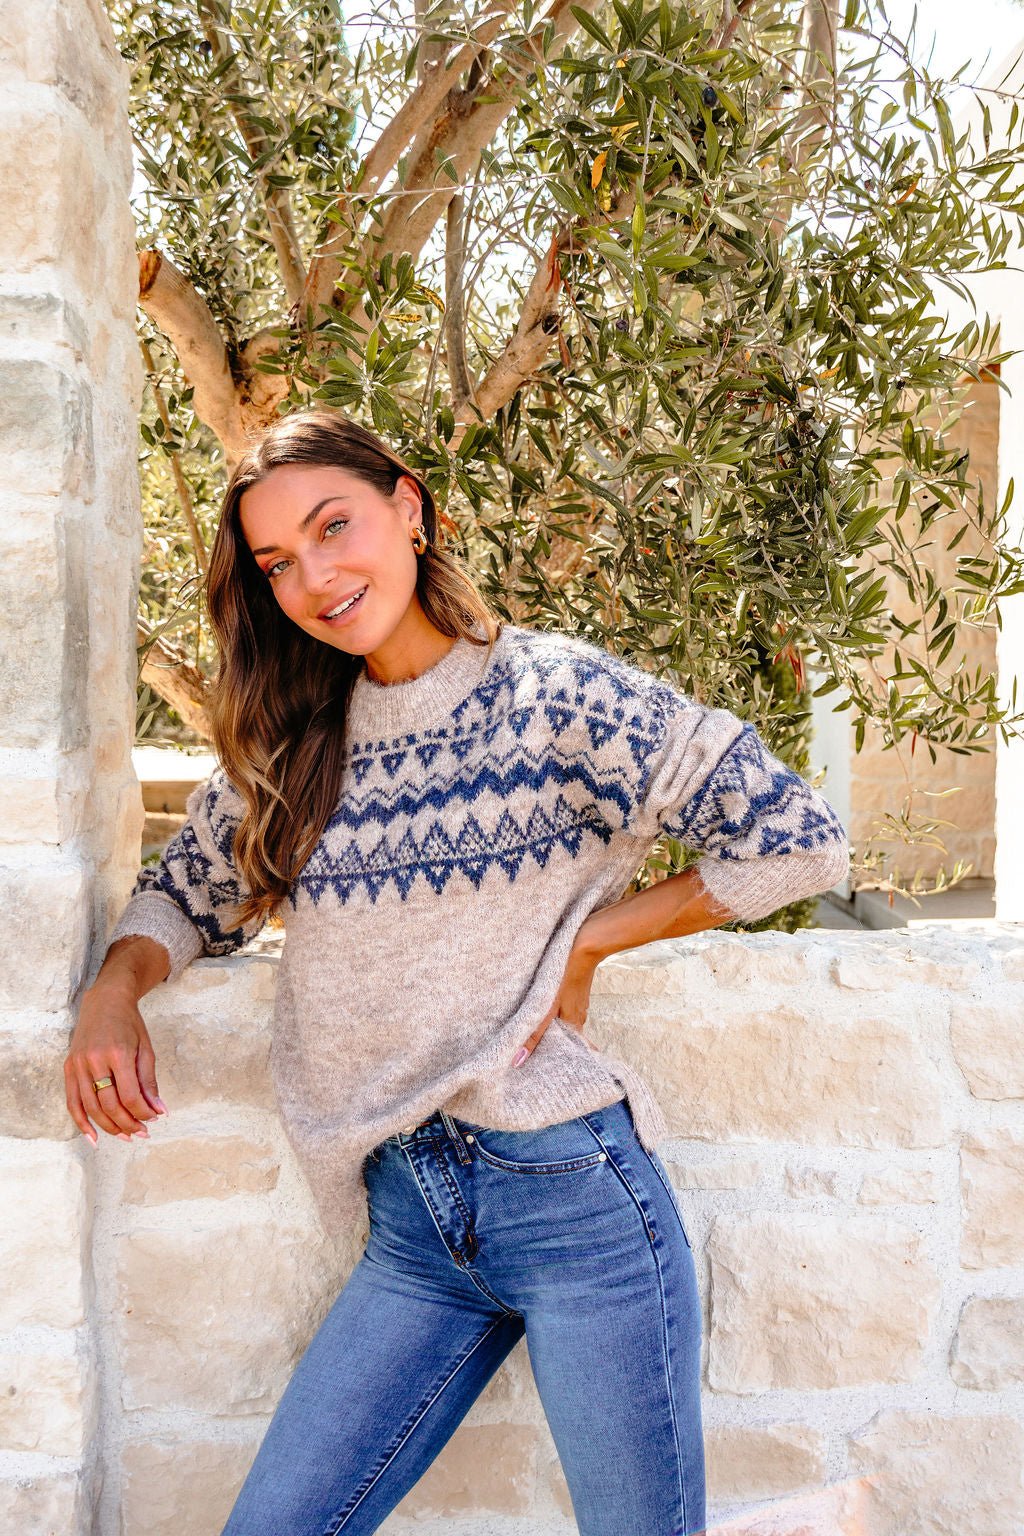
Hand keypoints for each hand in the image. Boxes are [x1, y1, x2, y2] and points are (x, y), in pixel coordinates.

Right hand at [64, 983, 166, 1144]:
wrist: (105, 1001)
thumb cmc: (129, 1024)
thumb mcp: (146, 1049)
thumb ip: (149, 1082)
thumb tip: (158, 1111)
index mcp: (118, 1053)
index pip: (130, 1095)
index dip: (143, 1112)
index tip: (154, 1119)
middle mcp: (95, 1060)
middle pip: (110, 1105)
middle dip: (128, 1124)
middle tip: (142, 1133)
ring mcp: (78, 1065)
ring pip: (91, 1108)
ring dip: (109, 1127)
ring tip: (126, 1136)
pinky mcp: (69, 1067)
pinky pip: (72, 1102)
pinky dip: (82, 1123)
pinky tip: (94, 1138)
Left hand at [511, 919, 603, 1066]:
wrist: (585, 941)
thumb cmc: (565, 972)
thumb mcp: (546, 1006)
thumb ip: (532, 1033)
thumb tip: (517, 1061)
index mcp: (575, 1024)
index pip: (571, 1052)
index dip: (558, 1061)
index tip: (544, 1073)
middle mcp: (578, 1016)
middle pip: (564, 1038)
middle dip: (550, 1046)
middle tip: (530, 1057)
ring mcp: (577, 1002)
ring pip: (562, 1021)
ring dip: (549, 1029)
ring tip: (529, 1035)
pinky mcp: (572, 990)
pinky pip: (562, 1008)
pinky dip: (551, 1013)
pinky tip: (539, 1010)